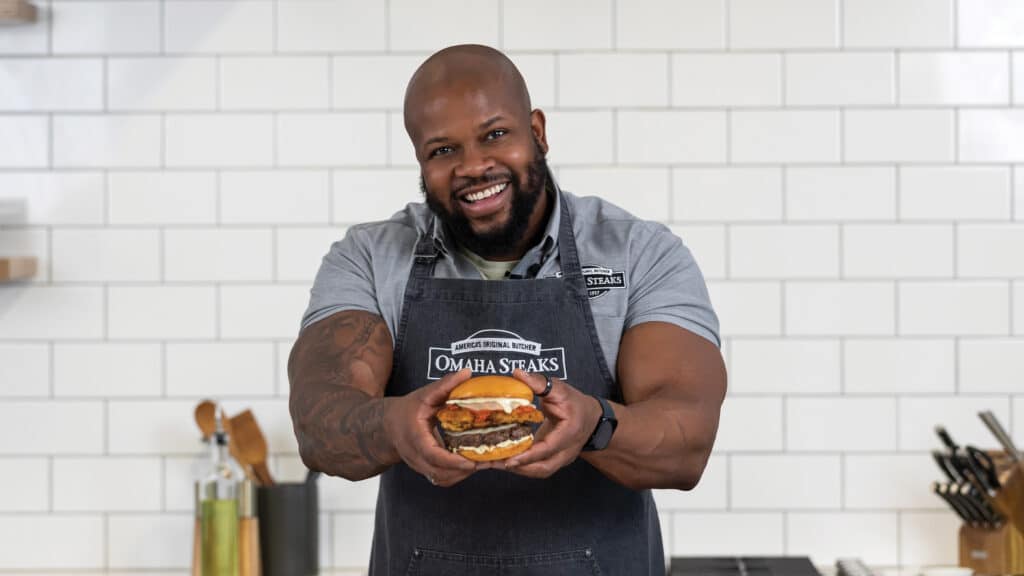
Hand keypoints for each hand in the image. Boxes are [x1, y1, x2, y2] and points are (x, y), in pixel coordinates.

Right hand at [382, 368, 483, 486]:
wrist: (387, 426)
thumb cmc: (407, 410)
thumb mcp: (424, 395)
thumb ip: (445, 385)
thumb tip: (467, 372)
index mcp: (415, 438)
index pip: (433, 455)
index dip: (452, 461)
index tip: (471, 461)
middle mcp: (416, 457)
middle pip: (440, 473)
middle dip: (464, 471)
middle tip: (486, 461)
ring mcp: (420, 466)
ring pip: (442, 480)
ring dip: (462, 475)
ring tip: (483, 463)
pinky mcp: (426, 471)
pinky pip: (443, 480)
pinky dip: (458, 476)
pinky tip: (472, 464)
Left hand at [503, 369, 601, 477]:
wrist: (591, 418)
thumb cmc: (575, 403)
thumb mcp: (560, 389)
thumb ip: (539, 382)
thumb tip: (517, 373)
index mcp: (569, 432)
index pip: (549, 448)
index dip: (529, 455)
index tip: (509, 458)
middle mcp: (567, 451)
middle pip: (543, 467)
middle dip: (518, 468)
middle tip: (494, 462)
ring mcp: (562, 458)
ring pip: (540, 471)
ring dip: (517, 470)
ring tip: (494, 463)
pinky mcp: (554, 460)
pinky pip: (537, 468)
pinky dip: (521, 467)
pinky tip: (503, 460)